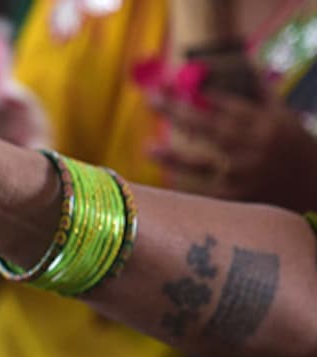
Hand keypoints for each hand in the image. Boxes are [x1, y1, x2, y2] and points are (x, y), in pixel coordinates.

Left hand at [150, 92, 316, 211]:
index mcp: (267, 125)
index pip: (231, 108)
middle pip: (211, 128)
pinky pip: (204, 188)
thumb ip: (262, 95)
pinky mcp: (237, 199)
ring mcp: (245, 175)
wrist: (314, 189)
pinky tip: (164, 178)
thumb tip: (248, 65)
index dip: (202, 98)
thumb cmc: (294, 149)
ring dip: (174, 157)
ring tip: (148, 149)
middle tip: (151, 100)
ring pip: (203, 164)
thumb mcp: (284, 118)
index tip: (176, 86)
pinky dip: (184, 181)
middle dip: (179, 112)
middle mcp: (255, 149)